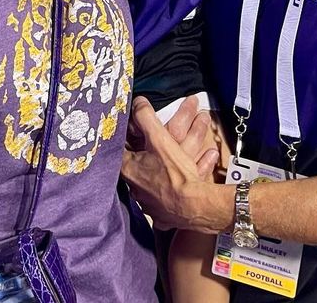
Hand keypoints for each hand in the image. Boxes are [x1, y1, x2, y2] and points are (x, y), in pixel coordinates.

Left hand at [122, 97, 223, 232]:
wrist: (196, 206)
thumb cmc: (175, 174)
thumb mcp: (159, 138)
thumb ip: (145, 117)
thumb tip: (137, 103)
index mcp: (129, 171)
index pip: (120, 150)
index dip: (127, 137)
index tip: (133, 129)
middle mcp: (136, 189)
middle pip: (138, 165)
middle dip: (149, 150)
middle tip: (157, 141)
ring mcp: (150, 204)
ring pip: (154, 180)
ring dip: (164, 167)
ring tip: (175, 157)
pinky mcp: (165, 214)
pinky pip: (169, 195)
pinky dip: (177, 184)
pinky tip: (190, 174)